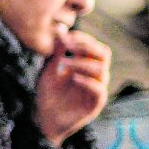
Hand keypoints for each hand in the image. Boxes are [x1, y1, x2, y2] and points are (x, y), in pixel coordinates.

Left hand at [36, 30, 111, 145]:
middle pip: (104, 54)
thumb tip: (62, 30)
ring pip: (102, 70)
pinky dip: (88, 82)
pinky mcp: (95, 105)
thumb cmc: (48, 94)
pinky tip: (72, 78)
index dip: (84, 39)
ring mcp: (97, 90)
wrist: (44, 119)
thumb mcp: (51, 69)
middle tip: (68, 46)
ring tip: (63, 64)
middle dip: (87, 47)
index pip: (95, 46)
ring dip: (82, 63)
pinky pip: (99, 90)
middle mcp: (95, 76)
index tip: (67, 37)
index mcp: (87, 66)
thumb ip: (59, 52)